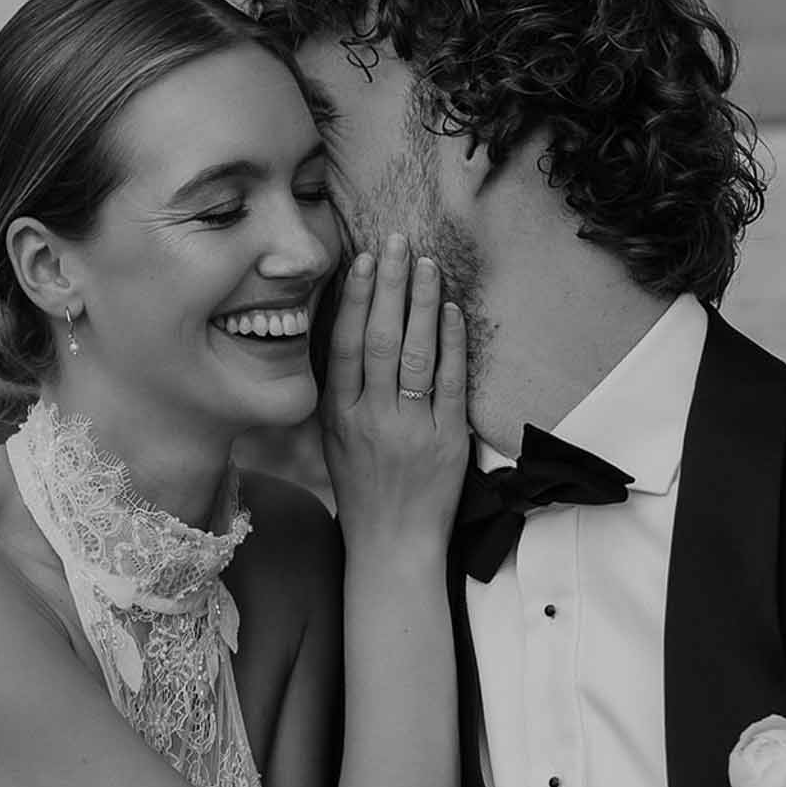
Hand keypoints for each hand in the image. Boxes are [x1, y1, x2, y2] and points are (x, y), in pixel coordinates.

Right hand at [321, 232, 469, 546]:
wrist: (392, 543)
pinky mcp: (446, 441)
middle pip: (380, 339)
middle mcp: (370, 419)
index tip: (363, 259)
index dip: (355, 298)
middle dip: (389, 285)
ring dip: (422, 304)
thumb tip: (348, 326)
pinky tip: (452, 311)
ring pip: (414, 354)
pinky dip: (450, 343)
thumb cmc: (363, 486)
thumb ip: (340, 388)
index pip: (345, 344)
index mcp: (338, 415)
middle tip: (398, 242)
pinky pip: (449, 383)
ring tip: (427, 265)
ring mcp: (409, 429)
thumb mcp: (334, 437)